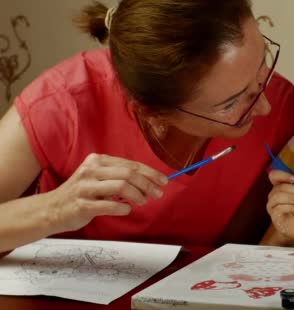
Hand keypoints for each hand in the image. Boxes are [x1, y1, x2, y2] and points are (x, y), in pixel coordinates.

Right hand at [46, 153, 167, 232]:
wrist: (51, 210)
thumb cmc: (82, 194)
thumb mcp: (98, 178)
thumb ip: (120, 177)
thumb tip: (150, 182)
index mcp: (97, 160)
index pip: (130, 164)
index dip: (150, 173)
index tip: (164, 181)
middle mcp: (91, 170)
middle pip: (128, 174)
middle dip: (148, 184)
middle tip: (158, 194)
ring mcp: (85, 188)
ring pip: (121, 187)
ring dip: (138, 195)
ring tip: (143, 202)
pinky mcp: (82, 205)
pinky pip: (109, 205)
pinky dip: (123, 208)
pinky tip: (127, 210)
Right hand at [266, 170, 293, 244]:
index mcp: (281, 188)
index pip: (274, 176)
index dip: (281, 175)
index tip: (293, 179)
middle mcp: (274, 195)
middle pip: (280, 187)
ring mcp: (272, 205)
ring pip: (277, 196)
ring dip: (292, 198)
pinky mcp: (274, 215)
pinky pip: (279, 208)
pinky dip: (290, 207)